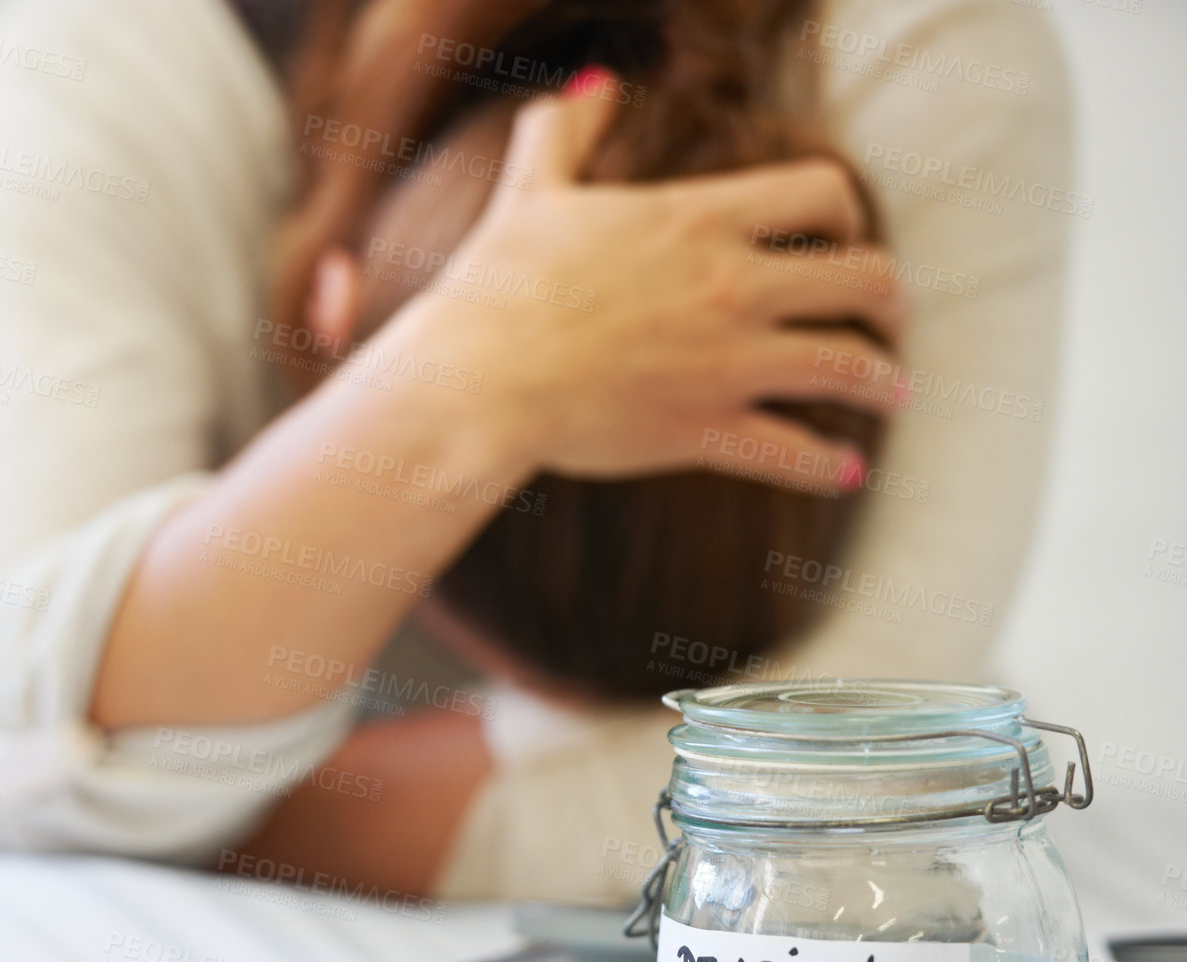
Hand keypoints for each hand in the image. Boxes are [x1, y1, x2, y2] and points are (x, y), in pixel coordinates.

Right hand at [396, 78, 905, 488]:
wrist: (475, 379)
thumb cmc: (496, 285)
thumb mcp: (530, 190)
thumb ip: (564, 129)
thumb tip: (590, 85)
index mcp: (698, 221)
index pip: (821, 193)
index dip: (847, 212)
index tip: (841, 235)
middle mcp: (731, 286)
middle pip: (865, 279)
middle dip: (889, 301)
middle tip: (886, 319)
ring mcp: (726, 363)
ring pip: (851, 367)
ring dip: (884, 381)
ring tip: (892, 392)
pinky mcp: (704, 431)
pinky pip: (797, 453)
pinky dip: (833, 465)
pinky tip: (849, 469)